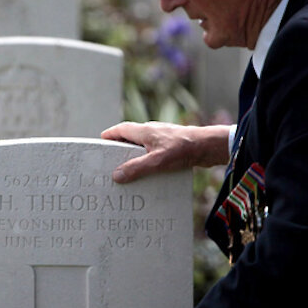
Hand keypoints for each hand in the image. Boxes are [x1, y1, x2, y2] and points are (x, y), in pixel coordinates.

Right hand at [100, 121, 231, 182]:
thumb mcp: (157, 161)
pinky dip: (146, 163)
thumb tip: (116, 176)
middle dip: (119, 151)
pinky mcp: (171, 147)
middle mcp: (151, 132)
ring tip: (126, 175)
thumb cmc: (183, 149)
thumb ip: (136, 168)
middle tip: (109, 166)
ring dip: (133, 159)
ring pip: (141, 148)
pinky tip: (147, 177)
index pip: (120, 130)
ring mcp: (161, 139)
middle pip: (129, 140)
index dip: (108, 137)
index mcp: (144, 131)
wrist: (209, 147)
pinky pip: (153, 154)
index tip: (98, 148)